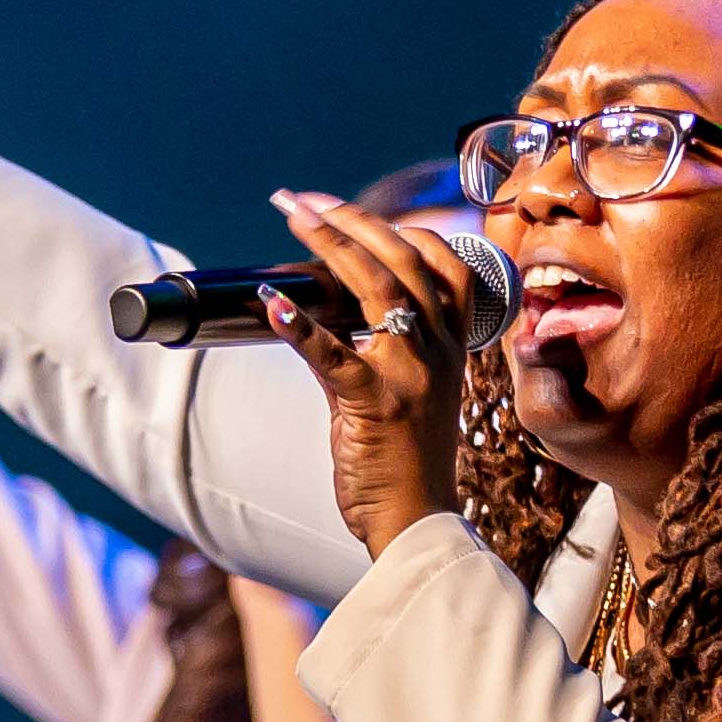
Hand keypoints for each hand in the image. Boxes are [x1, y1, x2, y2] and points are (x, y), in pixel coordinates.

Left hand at [261, 189, 476, 556]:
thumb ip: (379, 347)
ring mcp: (409, 375)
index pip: (444, 264)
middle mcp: (437, 351)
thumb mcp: (412, 391)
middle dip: (353, 220)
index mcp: (450, 345)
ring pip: (377, 289)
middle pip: (404, 261)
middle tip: (305, 200)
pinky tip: (271, 304)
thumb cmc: (407, 458)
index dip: (403, 227)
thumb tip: (320, 308)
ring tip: (296, 218)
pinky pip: (331, 355)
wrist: (416, 520)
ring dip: (332, 245)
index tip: (352, 209)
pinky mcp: (373, 403)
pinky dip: (299, 326)